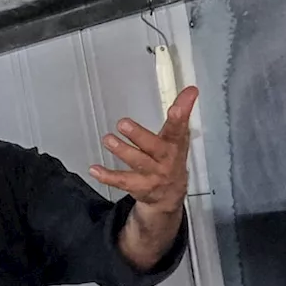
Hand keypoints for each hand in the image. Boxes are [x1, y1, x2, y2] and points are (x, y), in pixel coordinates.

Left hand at [89, 86, 197, 214]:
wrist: (170, 195)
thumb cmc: (171, 159)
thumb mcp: (178, 136)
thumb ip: (181, 114)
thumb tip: (191, 89)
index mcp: (176, 144)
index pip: (178, 129)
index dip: (179, 118)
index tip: (176, 108)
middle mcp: (165, 160)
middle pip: (153, 148)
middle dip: (139, 135)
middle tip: (123, 123)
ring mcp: (152, 175)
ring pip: (137, 163)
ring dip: (121, 151)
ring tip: (108, 139)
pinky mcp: (138, 186)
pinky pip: (122, 181)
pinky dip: (107, 176)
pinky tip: (94, 169)